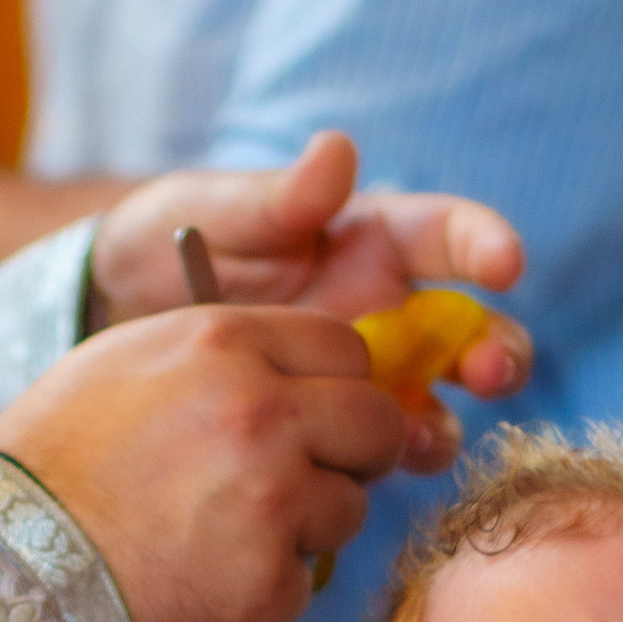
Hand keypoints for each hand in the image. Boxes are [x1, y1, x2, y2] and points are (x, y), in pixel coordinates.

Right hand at [0, 306, 410, 621]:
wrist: (9, 556)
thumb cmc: (63, 455)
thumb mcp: (134, 361)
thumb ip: (229, 355)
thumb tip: (308, 370)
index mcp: (226, 345)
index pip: (347, 347)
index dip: (343, 383)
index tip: (325, 411)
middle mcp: (261, 413)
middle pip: (377, 424)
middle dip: (355, 452)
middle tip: (307, 476)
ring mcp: (270, 501)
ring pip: (348, 509)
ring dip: (303, 526)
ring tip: (222, 531)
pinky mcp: (267, 582)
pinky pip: (305, 581)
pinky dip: (264, 587)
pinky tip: (202, 574)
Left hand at [86, 131, 530, 464]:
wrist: (115, 317)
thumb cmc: (171, 240)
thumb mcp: (217, 210)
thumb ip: (280, 196)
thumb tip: (337, 152)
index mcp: (368, 239)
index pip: (445, 235)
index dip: (485, 243)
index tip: (507, 263)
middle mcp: (386, 308)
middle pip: (469, 331)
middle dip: (495, 349)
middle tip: (492, 369)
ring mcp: (367, 375)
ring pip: (437, 400)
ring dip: (445, 420)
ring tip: (419, 436)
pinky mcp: (335, 427)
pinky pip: (378, 450)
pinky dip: (384, 463)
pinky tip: (366, 469)